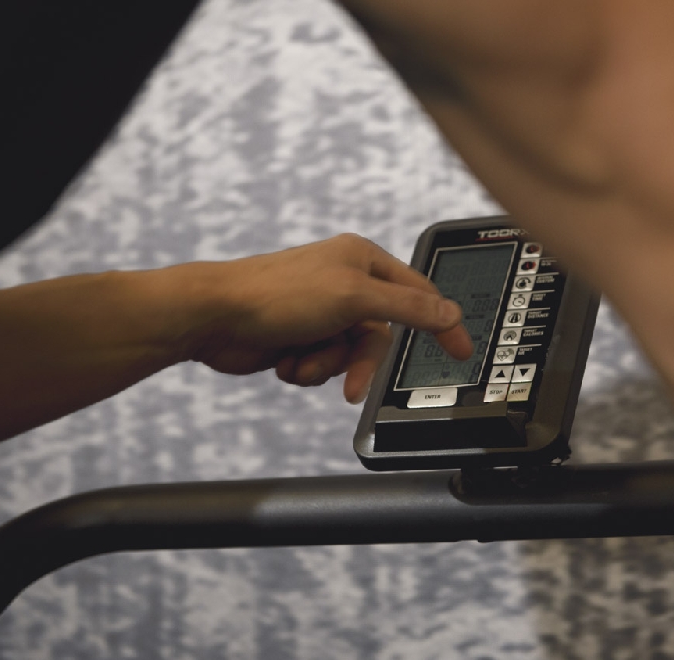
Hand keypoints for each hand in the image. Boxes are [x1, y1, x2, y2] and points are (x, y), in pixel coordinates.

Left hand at [179, 233, 472, 402]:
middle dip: (358, 363)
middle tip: (351, 384)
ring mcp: (321, 312)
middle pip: (379, 337)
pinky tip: (284, 359)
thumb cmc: (275, 295)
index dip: (440, 324)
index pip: (419, 294)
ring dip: (325, 367)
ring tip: (298, 359)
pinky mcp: (300, 337)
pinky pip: (323, 366)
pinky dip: (306, 370)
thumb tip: (450, 314)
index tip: (460, 352)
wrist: (213, 319)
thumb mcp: (354, 299)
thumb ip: (408, 308)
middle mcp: (344, 284)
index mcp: (362, 261)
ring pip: (350, 356)